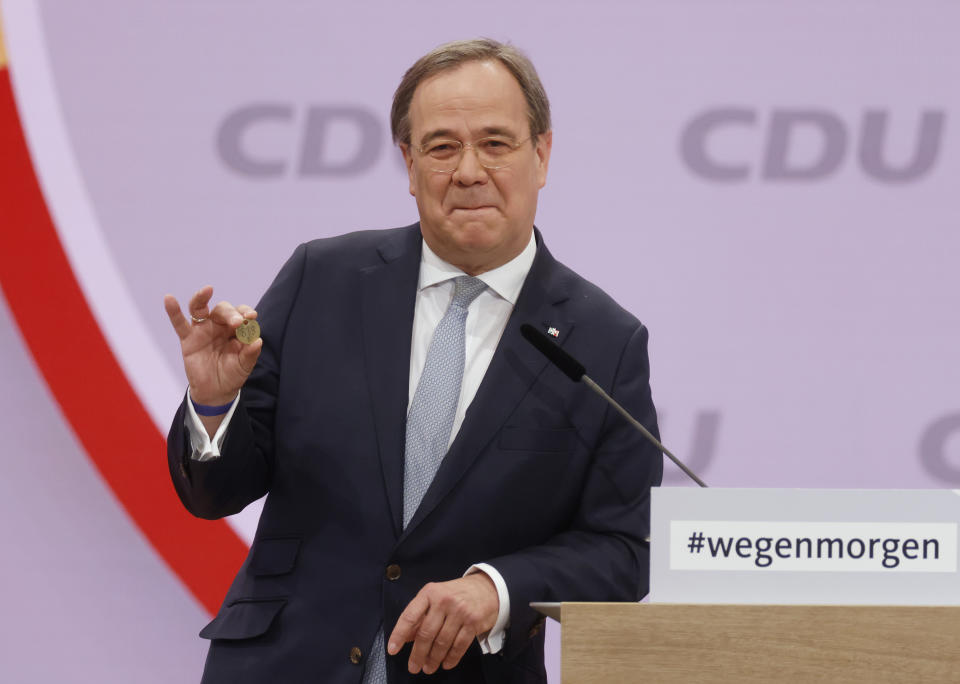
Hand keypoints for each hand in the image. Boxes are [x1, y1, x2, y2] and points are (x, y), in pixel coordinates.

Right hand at [163, 286, 262, 405]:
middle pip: (223, 310)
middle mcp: (219, 326)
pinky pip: (179, 323)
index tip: (251, 317)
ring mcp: (202, 330)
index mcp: (236, 329)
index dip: (245, 312)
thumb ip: (250, 354)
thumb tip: (258, 341)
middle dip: (231, 313)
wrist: (215, 392)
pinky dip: (173, 311)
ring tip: (207, 290)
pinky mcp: (188, 339)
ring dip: (202, 298)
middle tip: (238, 323)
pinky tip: (169, 299)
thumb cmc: (232, 375)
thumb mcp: (244, 366)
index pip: (241, 314)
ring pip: (200, 309)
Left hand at [387, 574, 498, 674]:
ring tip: (428, 667)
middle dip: (418, 654)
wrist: (488, 588)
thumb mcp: (435, 597)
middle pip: (426, 633)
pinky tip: (445, 664)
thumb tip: (405, 637)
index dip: (399, 634)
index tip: (393, 649)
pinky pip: (459, 645)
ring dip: (433, 659)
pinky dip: (451, 658)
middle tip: (413, 667)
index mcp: (430, 593)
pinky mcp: (473, 622)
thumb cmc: (456, 594)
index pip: (410, 616)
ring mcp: (460, 611)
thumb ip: (420, 615)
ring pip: (442, 642)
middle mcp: (444, 601)